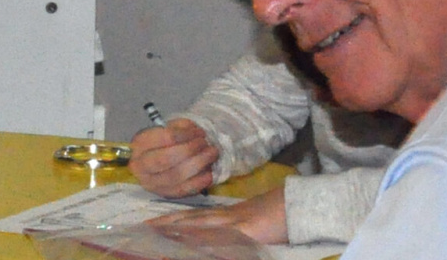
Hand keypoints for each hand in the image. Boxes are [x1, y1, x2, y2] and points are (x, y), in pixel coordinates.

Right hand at [129, 118, 218, 196]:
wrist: (156, 158)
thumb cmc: (166, 141)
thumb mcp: (171, 127)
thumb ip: (183, 127)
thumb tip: (197, 133)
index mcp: (141, 143)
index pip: (166, 137)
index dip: (188, 134)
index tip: (200, 132)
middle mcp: (141, 164)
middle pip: (168, 158)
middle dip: (191, 150)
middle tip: (205, 144)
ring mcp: (151, 182)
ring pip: (176, 176)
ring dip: (199, 164)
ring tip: (212, 154)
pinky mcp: (164, 194)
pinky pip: (183, 190)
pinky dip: (199, 182)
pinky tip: (209, 173)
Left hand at [146, 186, 288, 244]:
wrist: (302, 203)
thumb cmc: (283, 211)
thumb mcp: (258, 220)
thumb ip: (241, 228)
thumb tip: (227, 234)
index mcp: (230, 215)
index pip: (197, 217)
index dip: (176, 219)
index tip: (156, 221)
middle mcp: (228, 217)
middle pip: (191, 219)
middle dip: (167, 223)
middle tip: (144, 226)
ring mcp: (235, 223)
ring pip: (199, 225)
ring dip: (176, 228)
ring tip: (155, 230)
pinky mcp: (244, 230)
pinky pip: (218, 237)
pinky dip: (201, 239)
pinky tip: (188, 242)